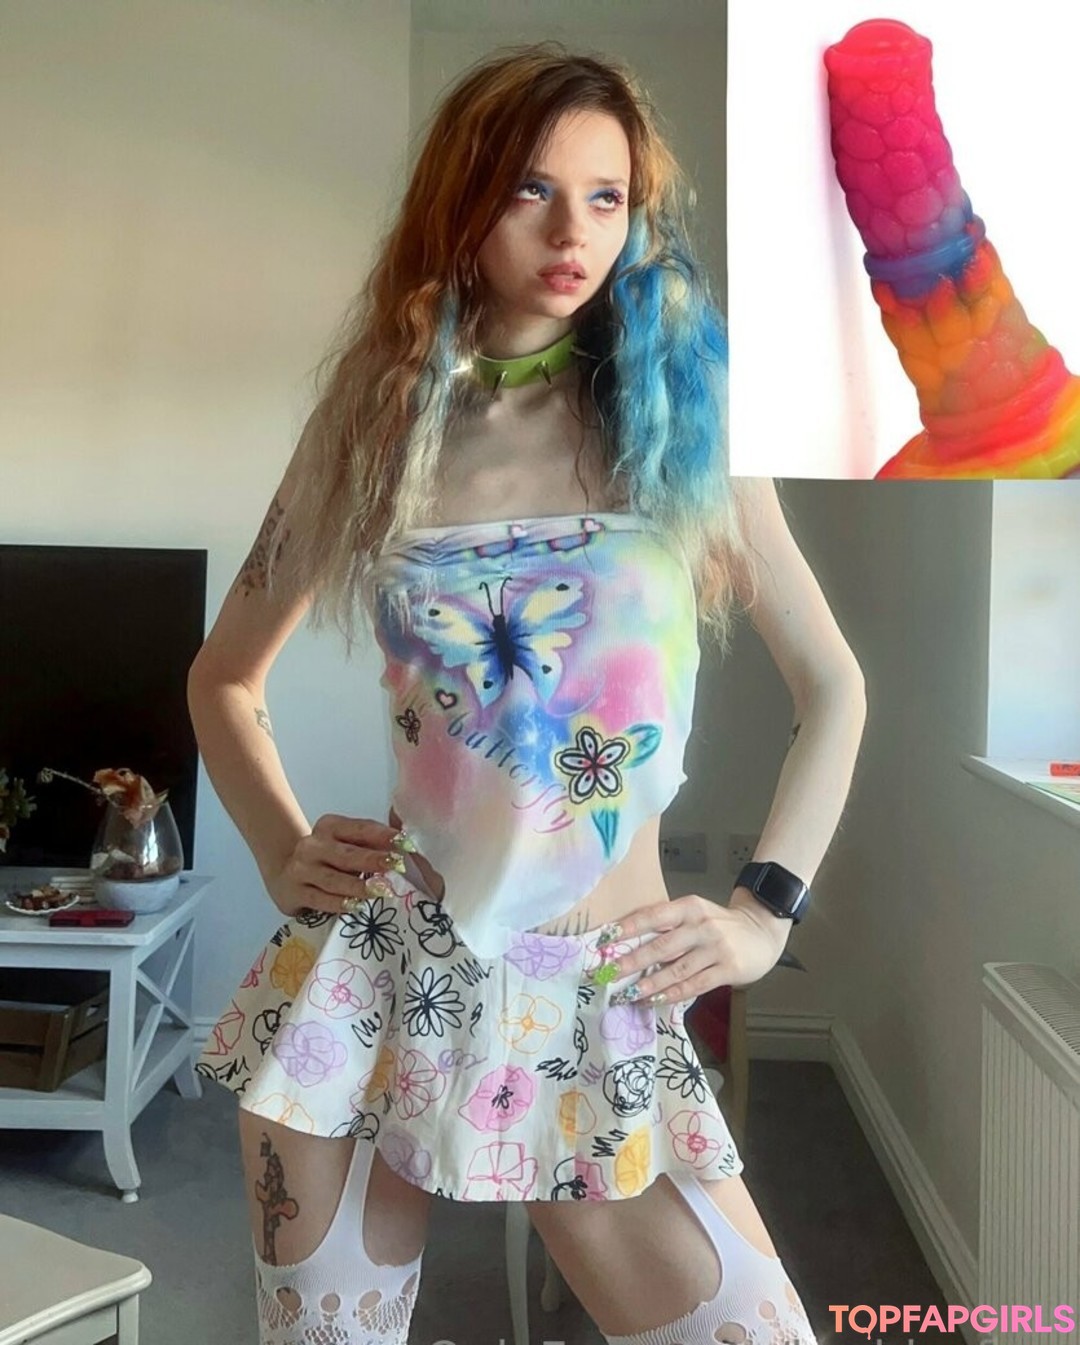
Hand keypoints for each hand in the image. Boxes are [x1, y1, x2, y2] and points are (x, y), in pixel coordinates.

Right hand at [266, 813, 416, 916]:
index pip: (360, 829)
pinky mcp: (294, 892)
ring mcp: (301, 869)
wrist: (283, 873)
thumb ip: (370, 842)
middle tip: (396, 865)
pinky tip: (356, 906)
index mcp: (329, 826)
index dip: (383, 836)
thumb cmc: (327, 858)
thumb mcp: (344, 843)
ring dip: (359, 885)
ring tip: (382, 890)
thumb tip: (405, 843)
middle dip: (373, 859)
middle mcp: (313, 844)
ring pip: (334, 879)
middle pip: (347, 854)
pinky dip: (339, 903)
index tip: (405, 843)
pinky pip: (320, 899)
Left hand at [601, 888, 792, 1007]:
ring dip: (649, 984)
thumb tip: (630, 943)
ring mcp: (715, 948)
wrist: (761, 931)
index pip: (653, 916)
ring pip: (675, 969)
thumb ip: (670, 925)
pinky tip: (654, 1000)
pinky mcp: (727, 969)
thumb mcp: (695, 914)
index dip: (628, 928)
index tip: (603, 940)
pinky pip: (694, 984)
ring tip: (626, 994)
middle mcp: (701, 926)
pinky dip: (672, 994)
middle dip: (631, 961)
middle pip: (661, 946)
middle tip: (607, 973)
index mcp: (689, 907)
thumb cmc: (720, 924)